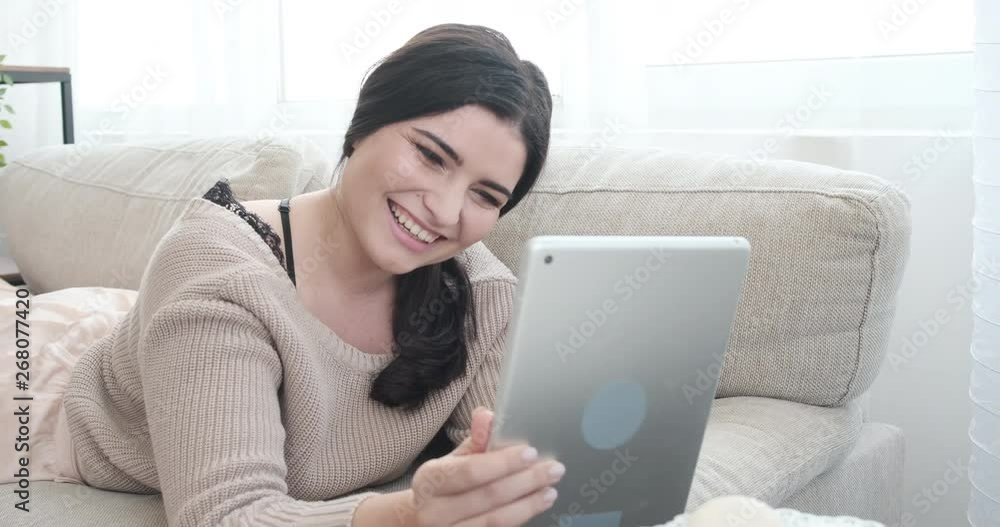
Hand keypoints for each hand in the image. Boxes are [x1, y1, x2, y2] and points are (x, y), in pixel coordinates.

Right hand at [406, 406, 564, 525]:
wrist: (414, 522)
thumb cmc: (441, 486)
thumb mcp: (452, 460)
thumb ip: (475, 440)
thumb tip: (488, 415)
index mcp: (430, 479)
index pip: (471, 471)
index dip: (503, 463)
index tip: (531, 453)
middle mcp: (434, 510)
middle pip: (488, 496)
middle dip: (526, 481)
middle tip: (553, 470)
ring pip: (495, 521)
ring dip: (528, 504)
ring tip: (550, 491)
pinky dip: (519, 519)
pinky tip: (534, 506)